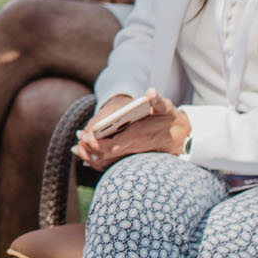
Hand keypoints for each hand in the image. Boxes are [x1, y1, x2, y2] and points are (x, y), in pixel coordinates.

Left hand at [74, 90, 189, 169]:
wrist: (180, 136)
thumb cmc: (169, 119)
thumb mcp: (166, 107)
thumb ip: (157, 101)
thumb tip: (150, 93)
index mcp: (137, 136)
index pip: (112, 145)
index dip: (96, 143)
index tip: (85, 135)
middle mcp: (132, 148)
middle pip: (104, 155)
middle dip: (89, 149)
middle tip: (77, 141)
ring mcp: (130, 154)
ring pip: (106, 162)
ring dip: (90, 157)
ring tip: (77, 149)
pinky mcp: (129, 157)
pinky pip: (111, 164)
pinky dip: (97, 161)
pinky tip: (87, 155)